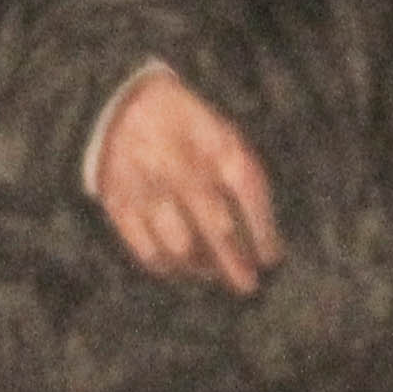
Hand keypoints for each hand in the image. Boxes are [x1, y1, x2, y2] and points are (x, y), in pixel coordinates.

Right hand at [89, 66, 281, 293]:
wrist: (121, 105)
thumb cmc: (182, 123)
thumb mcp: (219, 130)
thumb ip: (240, 169)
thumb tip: (261, 227)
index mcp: (215, 146)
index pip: (250, 195)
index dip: (264, 232)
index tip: (272, 259)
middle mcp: (184, 171)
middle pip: (217, 230)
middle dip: (235, 264)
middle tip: (247, 285)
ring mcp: (151, 192)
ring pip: (181, 248)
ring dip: (201, 269)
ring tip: (212, 275)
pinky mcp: (122, 207)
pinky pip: (147, 250)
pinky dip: (166, 267)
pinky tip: (178, 270)